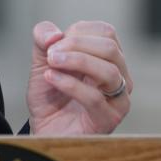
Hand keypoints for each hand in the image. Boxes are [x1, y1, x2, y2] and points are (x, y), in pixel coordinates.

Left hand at [26, 20, 131, 134]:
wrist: (44, 128)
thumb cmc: (49, 95)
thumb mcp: (41, 60)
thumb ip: (43, 38)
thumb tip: (55, 34)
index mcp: (107, 59)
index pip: (105, 32)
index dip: (76, 32)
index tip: (53, 44)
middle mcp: (119, 77)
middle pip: (110, 48)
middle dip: (75, 45)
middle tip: (50, 54)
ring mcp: (118, 99)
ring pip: (109, 71)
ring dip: (76, 61)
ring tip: (51, 64)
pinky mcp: (109, 119)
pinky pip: (95, 98)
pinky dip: (70, 84)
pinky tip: (51, 79)